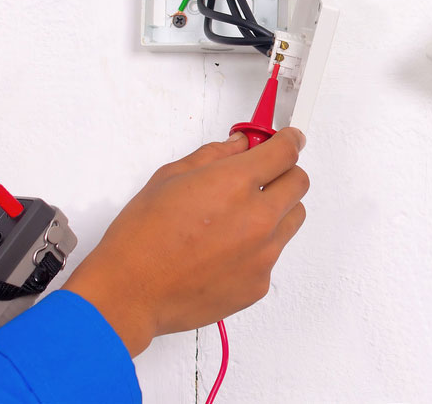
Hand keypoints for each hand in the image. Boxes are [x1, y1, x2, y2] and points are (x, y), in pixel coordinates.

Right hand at [65, 128, 308, 355]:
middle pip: (299, 183)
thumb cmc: (142, 236)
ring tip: (239, 218)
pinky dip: (258, 247)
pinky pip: (273, 254)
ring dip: (277, 210)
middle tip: (263, 176)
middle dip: (284, 173)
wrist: (132, 292)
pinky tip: (224, 251)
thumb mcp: (170, 177)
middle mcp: (258, 218)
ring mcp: (263, 254)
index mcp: (236, 183)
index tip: (289, 140)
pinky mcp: (260, 283)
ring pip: (292, 220)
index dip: (289, 141)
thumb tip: (240, 145)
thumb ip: (214, 155)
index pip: (286, 153)